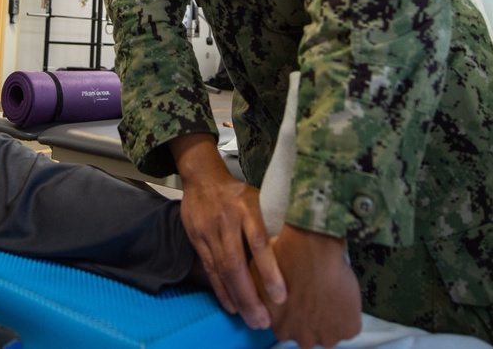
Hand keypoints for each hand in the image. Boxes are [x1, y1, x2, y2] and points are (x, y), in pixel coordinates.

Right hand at [172, 135, 284, 328]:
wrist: (202, 178)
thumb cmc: (239, 193)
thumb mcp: (260, 198)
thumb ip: (274, 220)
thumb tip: (301, 248)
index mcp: (247, 208)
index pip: (258, 242)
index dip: (269, 271)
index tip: (281, 296)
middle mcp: (226, 220)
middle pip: (236, 263)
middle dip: (251, 295)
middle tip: (265, 320)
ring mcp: (209, 230)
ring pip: (222, 269)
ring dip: (237, 298)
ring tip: (252, 319)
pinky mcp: (197, 239)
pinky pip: (210, 268)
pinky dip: (220, 289)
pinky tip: (231, 306)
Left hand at [253, 225, 361, 347]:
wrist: (312, 250)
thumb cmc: (283, 258)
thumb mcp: (258, 277)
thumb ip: (258, 297)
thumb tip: (255, 299)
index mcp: (280, 329)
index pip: (289, 329)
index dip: (295, 313)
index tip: (298, 299)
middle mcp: (302, 338)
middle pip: (309, 335)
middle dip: (311, 319)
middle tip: (313, 295)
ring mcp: (327, 336)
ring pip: (330, 332)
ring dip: (330, 318)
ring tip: (327, 294)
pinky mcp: (348, 328)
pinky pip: (349, 326)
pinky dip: (348, 313)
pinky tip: (340, 294)